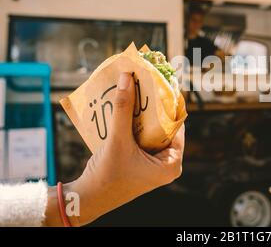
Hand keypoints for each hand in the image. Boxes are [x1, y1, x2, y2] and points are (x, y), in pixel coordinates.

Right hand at [62, 72, 183, 225]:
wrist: (86, 198)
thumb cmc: (106, 175)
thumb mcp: (117, 140)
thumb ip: (123, 109)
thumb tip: (127, 78)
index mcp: (172, 163)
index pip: (177, 125)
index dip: (169, 103)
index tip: (161, 82)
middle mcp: (167, 163)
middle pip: (165, 126)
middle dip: (154, 106)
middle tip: (146, 83)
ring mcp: (155, 163)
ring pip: (152, 130)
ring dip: (142, 113)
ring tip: (136, 90)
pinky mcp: (142, 161)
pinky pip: (142, 137)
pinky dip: (134, 123)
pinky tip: (126, 106)